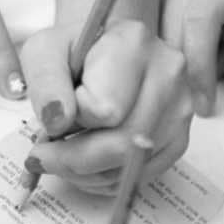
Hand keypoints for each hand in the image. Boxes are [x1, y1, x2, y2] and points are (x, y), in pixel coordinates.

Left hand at [21, 19, 192, 194]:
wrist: (104, 54)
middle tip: (43, 156)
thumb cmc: (74, 52)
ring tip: (65, 155)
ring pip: (131, 168)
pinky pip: (141, 177)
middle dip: (74, 159)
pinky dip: (107, 179)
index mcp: (134, 45)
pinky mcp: (180, 138)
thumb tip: (57, 122)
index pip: (104, 110)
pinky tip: (91, 161)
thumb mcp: (44, 52)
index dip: (73, 118)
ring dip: (88, 174)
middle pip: (123, 145)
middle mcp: (168, 75)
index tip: (60, 109)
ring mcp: (180, 109)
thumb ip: (45, 81)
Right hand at [162, 0, 223, 114]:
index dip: (198, 72)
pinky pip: (176, 1)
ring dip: (189, 46)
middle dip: (189, 64)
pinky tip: (219, 33)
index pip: (196, 28)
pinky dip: (190, 26)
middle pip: (172, 24)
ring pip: (168, 15)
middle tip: (215, 88)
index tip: (204, 103)